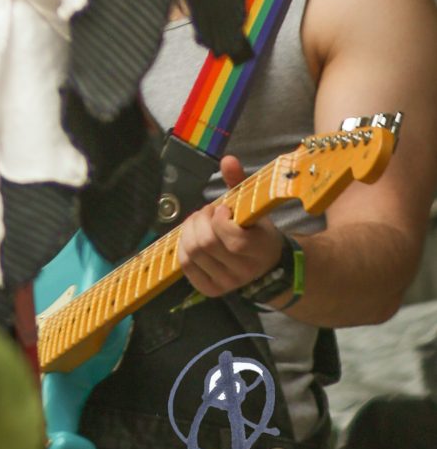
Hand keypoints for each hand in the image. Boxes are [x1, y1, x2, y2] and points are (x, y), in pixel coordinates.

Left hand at [178, 156, 286, 298]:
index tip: (223, 209)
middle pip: (206, 243)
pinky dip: (183, 246)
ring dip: (190, 230)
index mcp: (260, 251)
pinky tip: (192, 235)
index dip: (221, 218)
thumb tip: (227, 159)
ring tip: (200, 221)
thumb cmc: (256, 230)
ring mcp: (227, 284)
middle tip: (207, 212)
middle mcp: (244, 272)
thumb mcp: (252, 206)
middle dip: (201, 219)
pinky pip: (186, 266)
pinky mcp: (211, 289)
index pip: (233, 239)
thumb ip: (239, 182)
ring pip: (193, 253)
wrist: (265, 264)